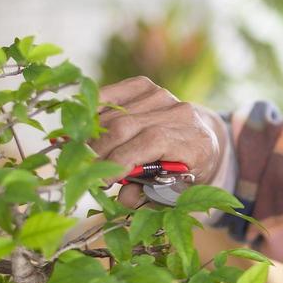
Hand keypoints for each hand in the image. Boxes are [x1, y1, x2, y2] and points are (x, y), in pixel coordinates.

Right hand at [93, 77, 225, 206]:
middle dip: (100, 152)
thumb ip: (150, 196)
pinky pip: (110, 95)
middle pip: (128, 126)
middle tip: (84, 171)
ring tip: (83, 157)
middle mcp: (182, 115)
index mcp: (195, 143)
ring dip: (92, 137)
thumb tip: (123, 197)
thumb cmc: (184, 172)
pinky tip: (84, 130)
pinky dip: (92, 112)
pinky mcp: (145, 86)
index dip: (121, 159)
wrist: (199, 139)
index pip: (153, 141)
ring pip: (115, 114)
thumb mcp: (174, 192)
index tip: (100, 181)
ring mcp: (163, 96)